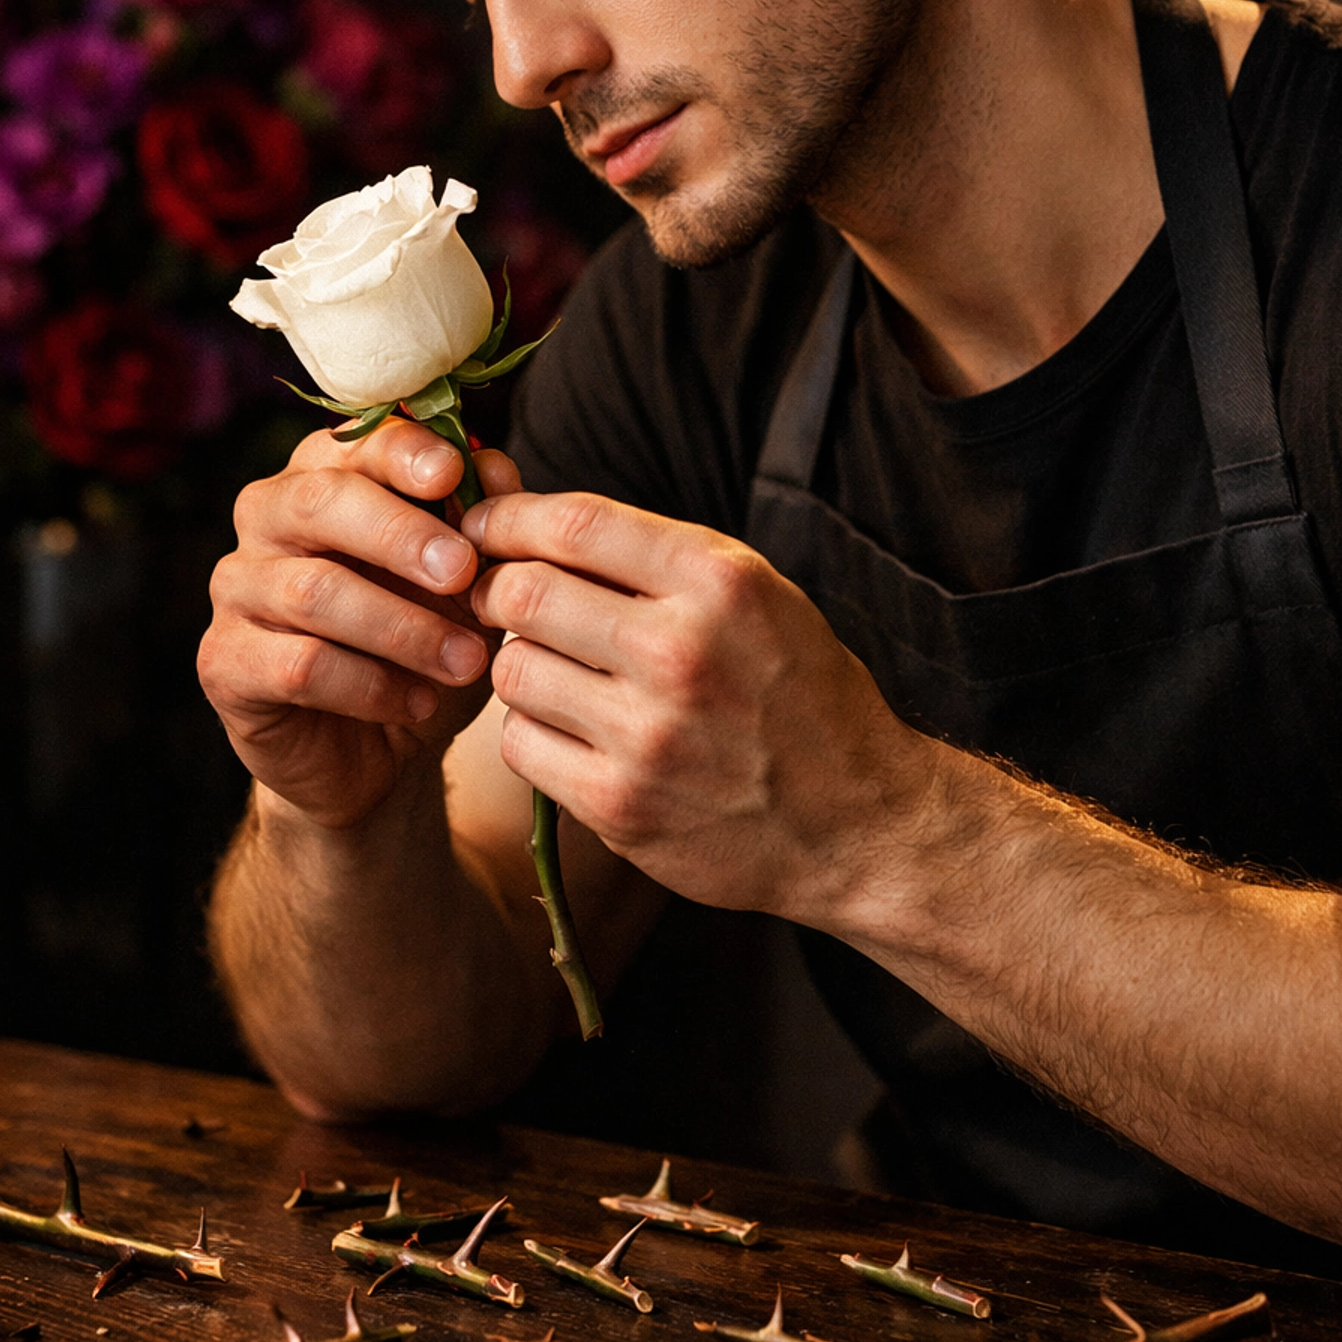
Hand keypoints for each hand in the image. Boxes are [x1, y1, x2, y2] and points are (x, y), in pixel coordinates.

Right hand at [199, 420, 518, 827]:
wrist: (380, 751)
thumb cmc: (422, 644)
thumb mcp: (467, 586)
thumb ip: (478, 521)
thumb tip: (493, 462)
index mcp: (325, 477)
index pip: (353, 442)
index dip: (402, 451)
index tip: (453, 475)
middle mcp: (267, 519)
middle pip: (321, 502)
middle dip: (400, 534)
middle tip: (463, 571)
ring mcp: (236, 589)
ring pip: (314, 592)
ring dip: (402, 627)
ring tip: (466, 662)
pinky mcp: (224, 661)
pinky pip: (298, 664)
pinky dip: (370, 685)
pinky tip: (417, 703)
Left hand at [463, 490, 928, 924]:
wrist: (858, 824)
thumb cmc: (800, 696)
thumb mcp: (759, 596)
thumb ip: (657, 559)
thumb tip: (532, 523)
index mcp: (720, 582)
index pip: (575, 524)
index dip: (509, 517)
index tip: (484, 524)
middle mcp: (682, 651)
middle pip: (523, 594)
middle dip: (498, 591)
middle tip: (501, 602)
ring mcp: (648, 734)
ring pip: (511, 671)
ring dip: (517, 666)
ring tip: (556, 673)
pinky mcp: (621, 804)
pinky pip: (521, 745)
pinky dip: (532, 733)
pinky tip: (571, 731)